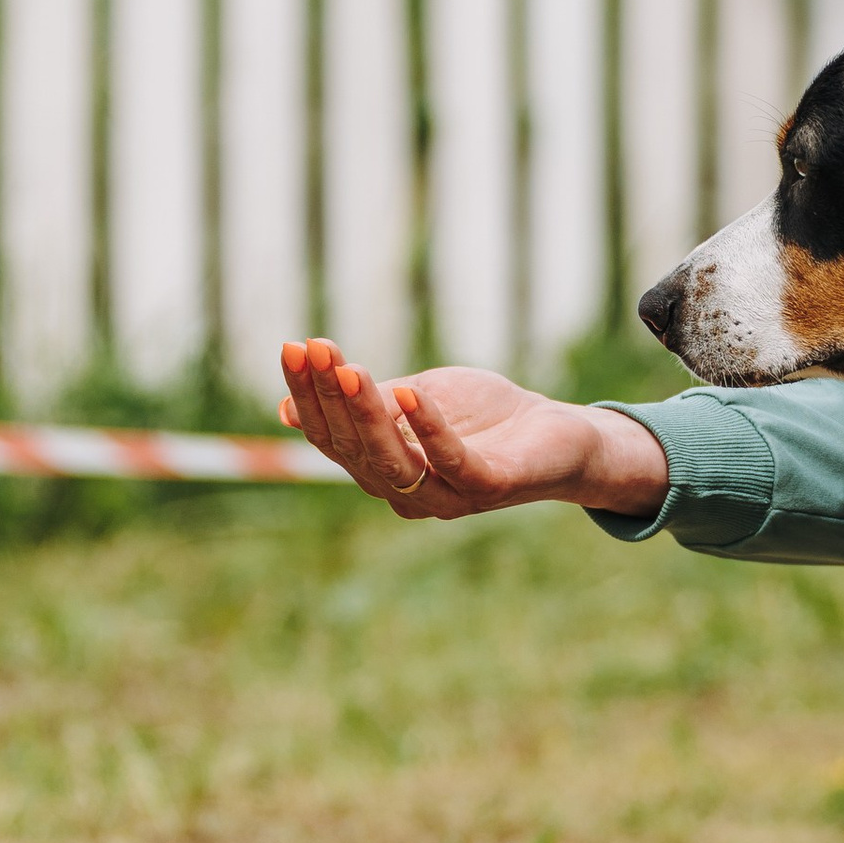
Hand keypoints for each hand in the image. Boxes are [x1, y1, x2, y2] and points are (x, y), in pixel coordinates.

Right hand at [278, 339, 669, 522]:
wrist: (559, 433)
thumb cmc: (484, 417)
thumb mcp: (413, 400)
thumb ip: (363, 405)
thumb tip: (284, 410)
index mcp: (382, 469)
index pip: (331, 435)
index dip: (308, 394)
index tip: (293, 346)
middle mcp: (405, 492)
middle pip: (352, 448)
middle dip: (327, 396)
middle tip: (311, 348)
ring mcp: (446, 496)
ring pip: (392, 460)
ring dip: (366, 413)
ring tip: (348, 368)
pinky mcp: (488, 487)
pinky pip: (452, 462)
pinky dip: (429, 428)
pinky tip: (411, 392)